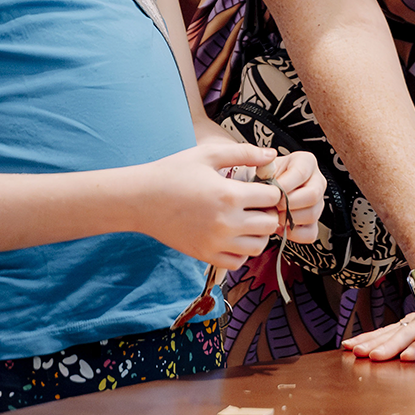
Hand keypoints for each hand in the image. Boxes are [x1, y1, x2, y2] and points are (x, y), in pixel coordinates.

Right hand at [137, 137, 285, 266]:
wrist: (141, 199)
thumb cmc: (173, 172)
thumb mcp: (208, 154)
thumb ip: (244, 153)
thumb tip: (272, 154)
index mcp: (230, 195)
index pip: (273, 197)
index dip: (271, 189)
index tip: (260, 186)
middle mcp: (227, 223)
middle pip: (270, 224)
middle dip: (268, 212)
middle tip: (255, 203)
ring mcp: (216, 243)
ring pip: (258, 246)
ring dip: (258, 233)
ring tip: (246, 219)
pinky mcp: (205, 255)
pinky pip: (238, 261)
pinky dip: (241, 251)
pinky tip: (232, 235)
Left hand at [259, 149, 326, 243]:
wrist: (261, 191)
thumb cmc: (263, 178)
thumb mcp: (262, 167)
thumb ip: (264, 169)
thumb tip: (267, 177)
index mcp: (306, 162)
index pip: (302, 173)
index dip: (285, 185)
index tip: (272, 193)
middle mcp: (316, 181)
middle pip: (312, 195)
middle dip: (289, 204)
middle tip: (273, 206)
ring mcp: (318, 203)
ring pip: (312, 215)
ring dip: (289, 219)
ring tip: (274, 215)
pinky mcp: (314, 222)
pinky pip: (310, 233)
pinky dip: (293, 233)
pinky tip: (280, 226)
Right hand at [341, 258, 414, 360]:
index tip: (408, 356)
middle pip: (410, 331)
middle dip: (390, 345)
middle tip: (372, 358)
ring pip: (394, 330)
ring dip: (374, 341)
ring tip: (355, 352)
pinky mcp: (408, 322)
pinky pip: (387, 330)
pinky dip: (368, 337)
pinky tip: (352, 346)